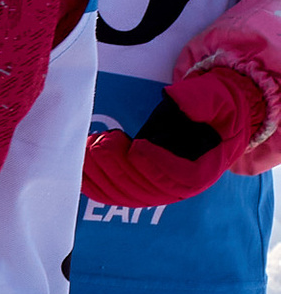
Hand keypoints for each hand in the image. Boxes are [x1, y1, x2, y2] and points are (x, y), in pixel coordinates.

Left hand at [81, 65, 261, 210]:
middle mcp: (180, 186)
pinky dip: (92, 182)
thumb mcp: (214, 98)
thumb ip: (199, 100)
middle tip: (104, 140)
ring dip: (101, 174)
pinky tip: (80, 160)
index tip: (138, 145)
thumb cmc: (211, 107)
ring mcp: (157, 189)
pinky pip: (112, 194)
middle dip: (119, 167)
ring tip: (91, 144)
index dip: (158, 166)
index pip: (184, 178)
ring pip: (125, 195)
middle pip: (147, 190)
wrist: (206, 116)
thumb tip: (177, 100)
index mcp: (205, 168)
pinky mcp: (137, 185)